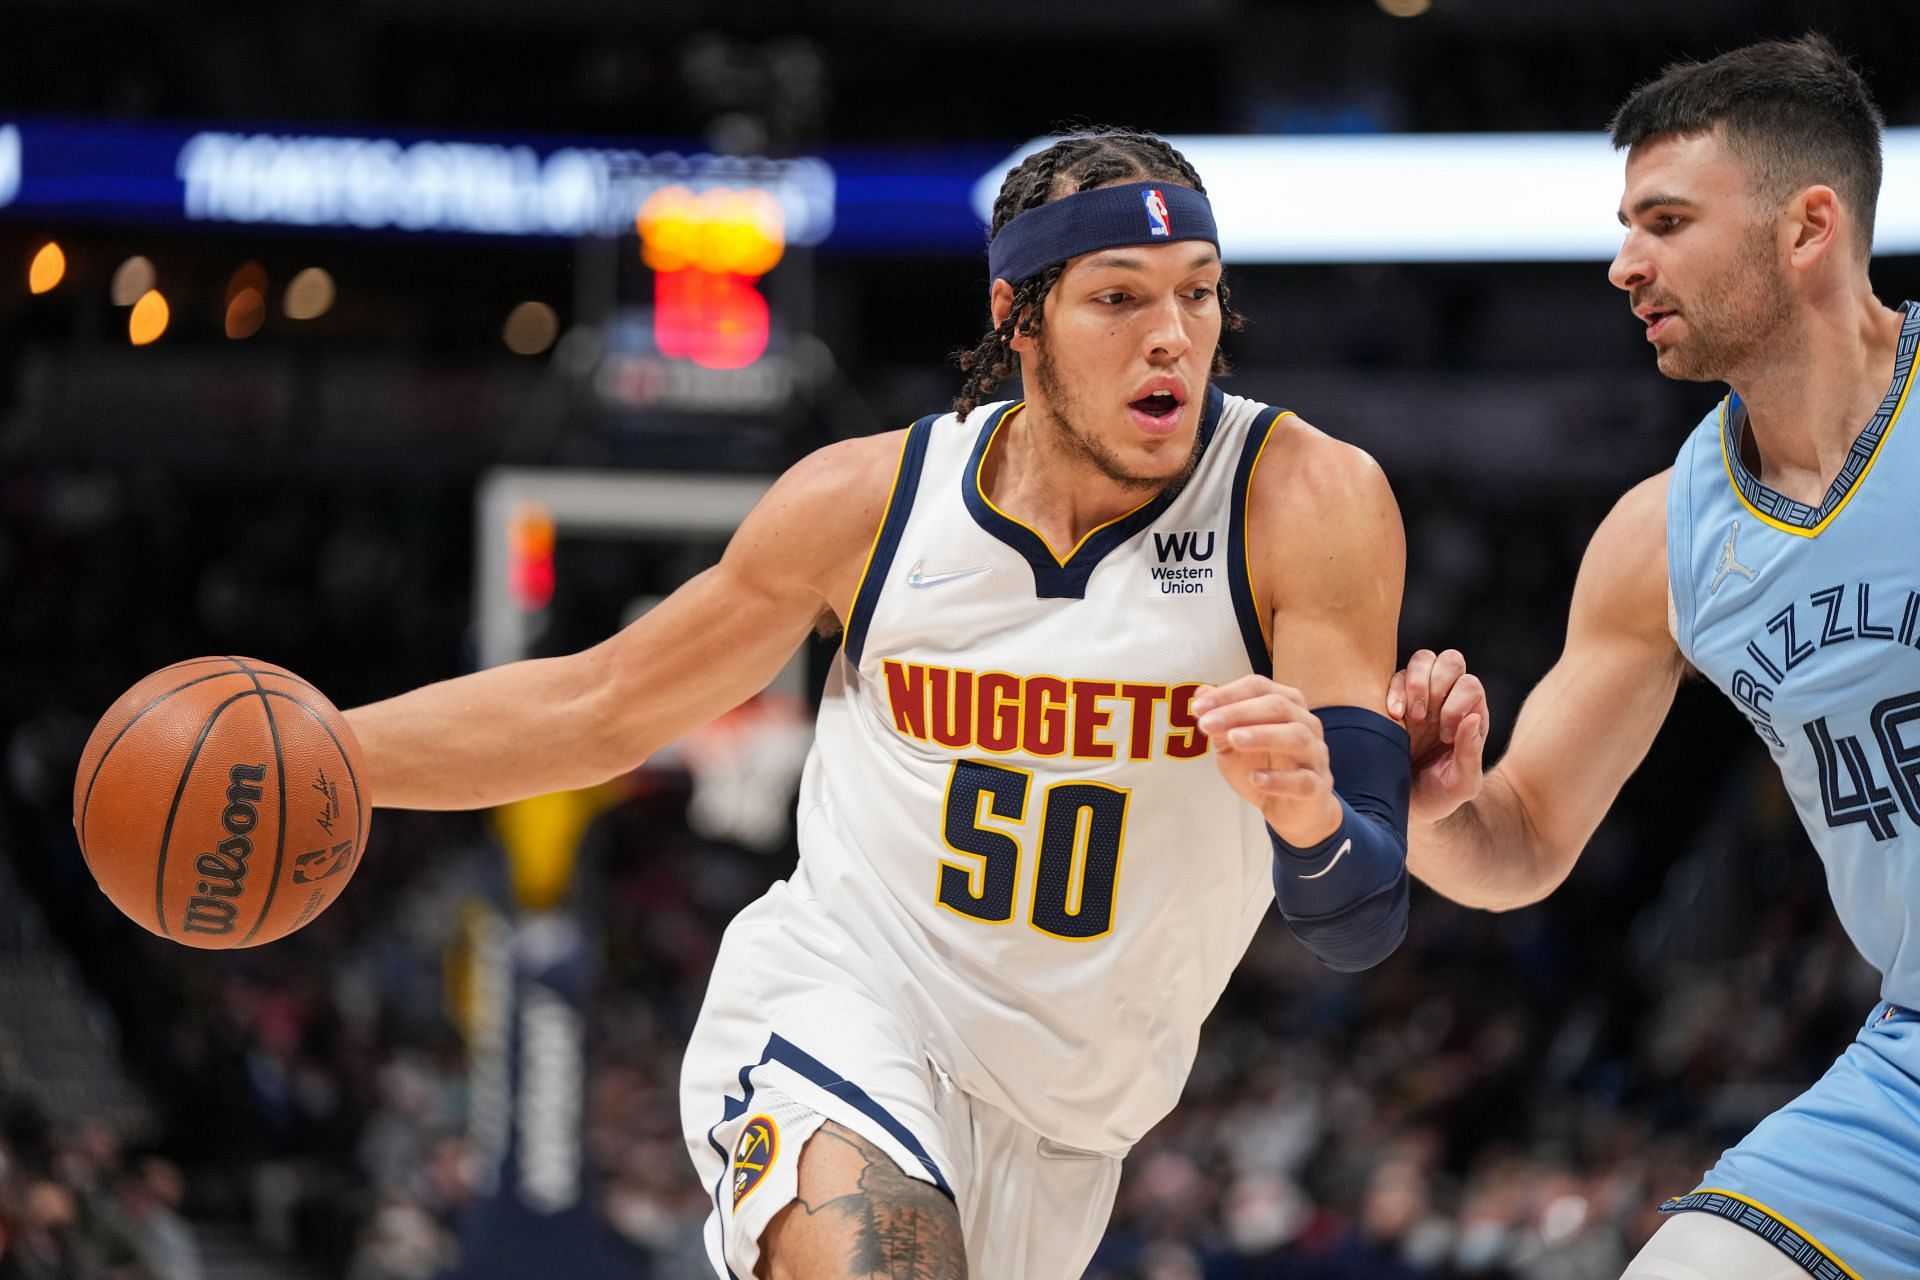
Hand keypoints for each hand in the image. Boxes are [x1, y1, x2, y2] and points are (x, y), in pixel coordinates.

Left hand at [1192, 677, 1341, 846]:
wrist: (1289, 809)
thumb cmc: (1262, 767)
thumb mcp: (1232, 743)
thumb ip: (1219, 720)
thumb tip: (1200, 694)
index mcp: (1286, 705)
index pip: (1259, 688)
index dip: (1227, 694)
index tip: (1197, 708)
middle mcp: (1306, 724)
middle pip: (1278, 706)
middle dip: (1239, 712)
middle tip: (1207, 724)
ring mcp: (1315, 755)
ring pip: (1296, 736)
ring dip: (1263, 735)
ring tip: (1234, 739)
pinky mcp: (1317, 787)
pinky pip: (1303, 780)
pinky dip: (1279, 779)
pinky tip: (1256, 778)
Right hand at [1387, 648, 1487, 824]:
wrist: (1402, 808)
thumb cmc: (1438, 797)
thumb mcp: (1462, 784)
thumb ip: (1471, 754)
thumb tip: (1471, 719)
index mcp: (1470, 717)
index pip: (1471, 685)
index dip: (1458, 705)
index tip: (1445, 737)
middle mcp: (1447, 701)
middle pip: (1451, 661)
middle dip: (1439, 684)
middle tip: (1426, 718)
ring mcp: (1419, 698)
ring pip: (1423, 659)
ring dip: (1416, 682)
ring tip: (1411, 716)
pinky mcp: (1392, 701)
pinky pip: (1393, 676)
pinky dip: (1393, 691)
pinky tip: (1392, 716)